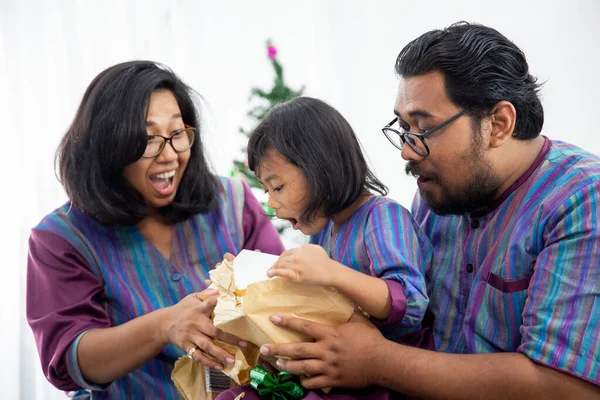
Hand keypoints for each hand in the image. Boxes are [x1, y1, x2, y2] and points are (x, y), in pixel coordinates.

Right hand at [162, 288, 245, 369]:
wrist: (164, 323)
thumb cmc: (182, 309)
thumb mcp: (192, 298)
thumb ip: (206, 293)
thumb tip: (219, 290)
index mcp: (197, 309)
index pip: (207, 304)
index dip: (214, 303)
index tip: (225, 303)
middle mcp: (195, 323)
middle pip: (213, 331)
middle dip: (229, 338)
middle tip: (243, 344)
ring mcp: (190, 336)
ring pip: (206, 346)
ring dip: (219, 354)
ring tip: (231, 360)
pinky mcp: (186, 346)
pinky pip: (198, 356)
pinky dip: (208, 362)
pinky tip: (218, 366)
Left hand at [259, 312, 385, 389]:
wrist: (383, 362)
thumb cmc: (371, 339)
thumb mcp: (359, 321)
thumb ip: (348, 311)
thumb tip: (344, 296)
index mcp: (330, 334)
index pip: (304, 326)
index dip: (288, 322)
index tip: (274, 318)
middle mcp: (325, 350)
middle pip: (297, 350)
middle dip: (278, 349)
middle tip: (263, 349)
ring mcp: (328, 367)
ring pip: (302, 368)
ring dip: (287, 366)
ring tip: (278, 363)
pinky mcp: (333, 380)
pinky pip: (314, 382)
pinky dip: (305, 382)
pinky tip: (300, 379)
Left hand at [267, 244, 340, 285]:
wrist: (331, 271)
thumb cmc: (325, 261)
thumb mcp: (316, 248)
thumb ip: (306, 248)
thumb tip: (300, 249)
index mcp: (301, 249)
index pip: (287, 253)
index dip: (281, 258)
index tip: (279, 262)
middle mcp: (297, 255)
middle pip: (282, 259)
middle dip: (276, 263)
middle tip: (272, 268)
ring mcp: (296, 265)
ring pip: (281, 265)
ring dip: (273, 268)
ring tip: (269, 272)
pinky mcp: (297, 274)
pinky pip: (283, 272)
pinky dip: (275, 272)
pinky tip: (270, 274)